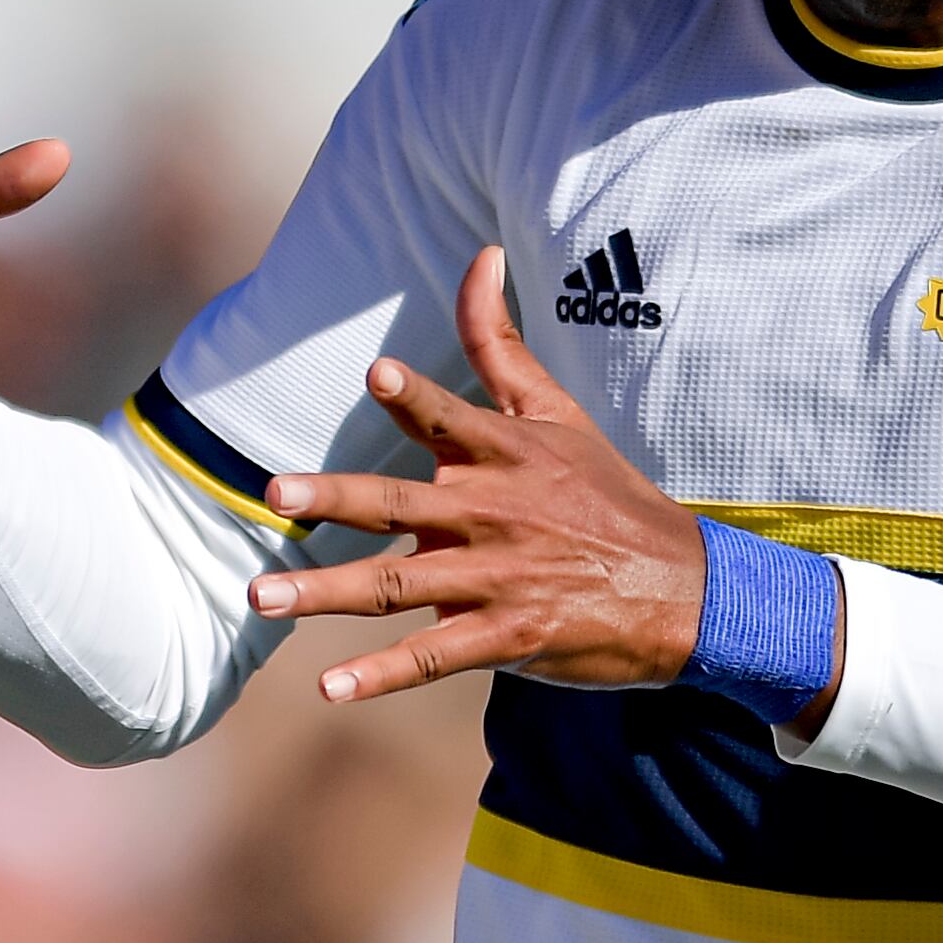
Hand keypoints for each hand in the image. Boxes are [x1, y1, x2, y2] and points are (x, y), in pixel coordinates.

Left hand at [247, 247, 708, 703]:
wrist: (681, 589)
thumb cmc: (604, 492)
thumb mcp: (556, 413)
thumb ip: (499, 342)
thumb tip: (476, 254)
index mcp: (503, 454)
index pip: (452, 418)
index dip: (417, 397)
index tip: (378, 376)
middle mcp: (493, 513)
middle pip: (400, 505)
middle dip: (335, 500)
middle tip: (275, 495)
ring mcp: (496, 579)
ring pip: (397, 585)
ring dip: (326, 592)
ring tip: (261, 598)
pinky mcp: (505, 636)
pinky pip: (432, 656)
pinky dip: (380, 674)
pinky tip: (330, 688)